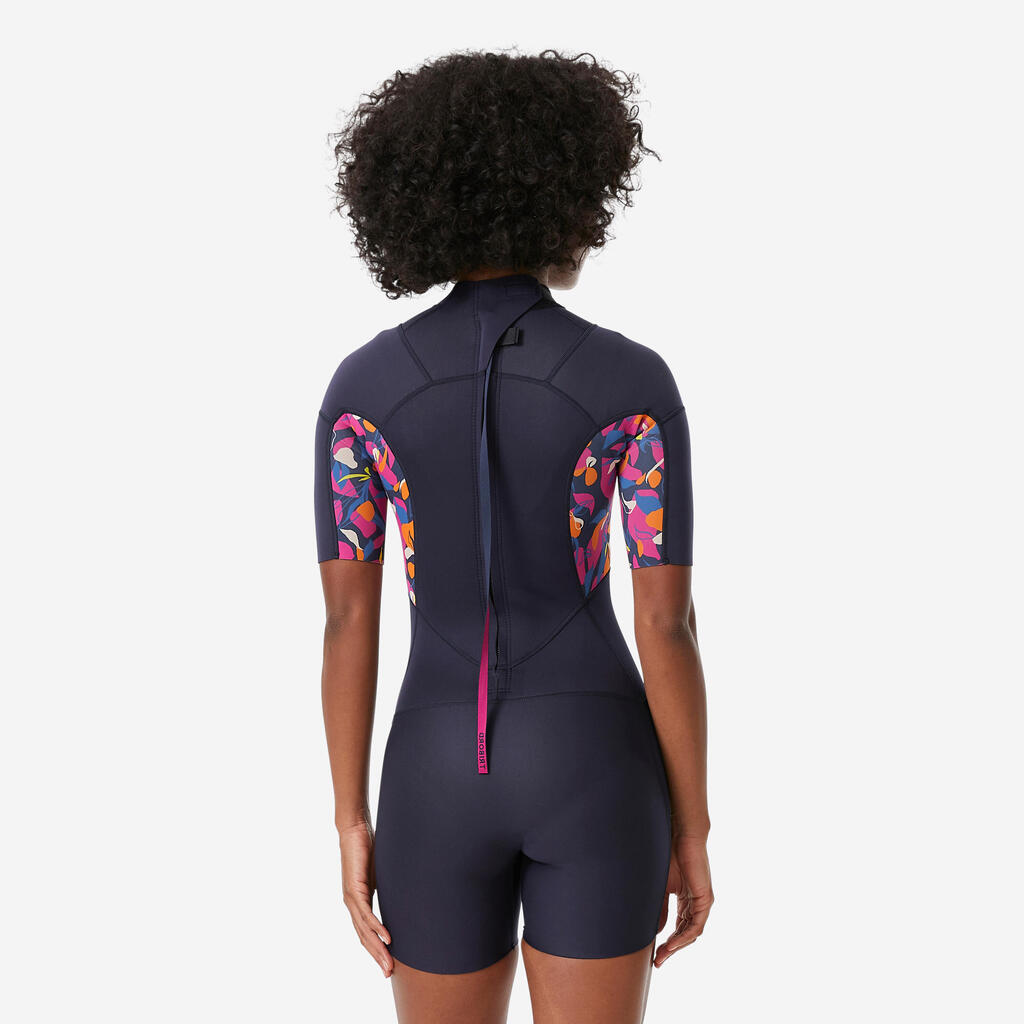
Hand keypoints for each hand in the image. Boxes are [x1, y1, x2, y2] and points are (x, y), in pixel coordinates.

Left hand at [339, 820, 393, 977]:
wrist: (354, 828)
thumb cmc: (368, 847)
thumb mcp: (382, 873)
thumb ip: (388, 886)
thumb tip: (404, 893)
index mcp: (358, 902)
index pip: (366, 932)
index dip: (376, 950)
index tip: (388, 965)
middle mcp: (352, 903)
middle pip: (364, 937)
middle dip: (377, 957)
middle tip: (388, 974)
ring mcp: (351, 897)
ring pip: (364, 930)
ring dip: (377, 949)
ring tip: (388, 964)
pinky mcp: (354, 888)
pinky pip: (366, 913)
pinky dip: (376, 928)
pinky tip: (386, 938)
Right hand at [654, 834, 712, 966]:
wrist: (680, 835)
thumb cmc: (668, 854)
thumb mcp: (660, 887)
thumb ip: (660, 908)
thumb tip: (656, 931)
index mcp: (686, 900)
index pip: (678, 928)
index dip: (667, 943)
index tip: (654, 955)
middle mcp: (696, 903)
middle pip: (685, 934)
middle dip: (671, 949)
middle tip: (658, 961)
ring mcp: (701, 902)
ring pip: (692, 932)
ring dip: (677, 946)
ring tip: (662, 954)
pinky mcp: (704, 898)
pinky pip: (696, 924)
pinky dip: (684, 935)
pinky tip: (672, 942)